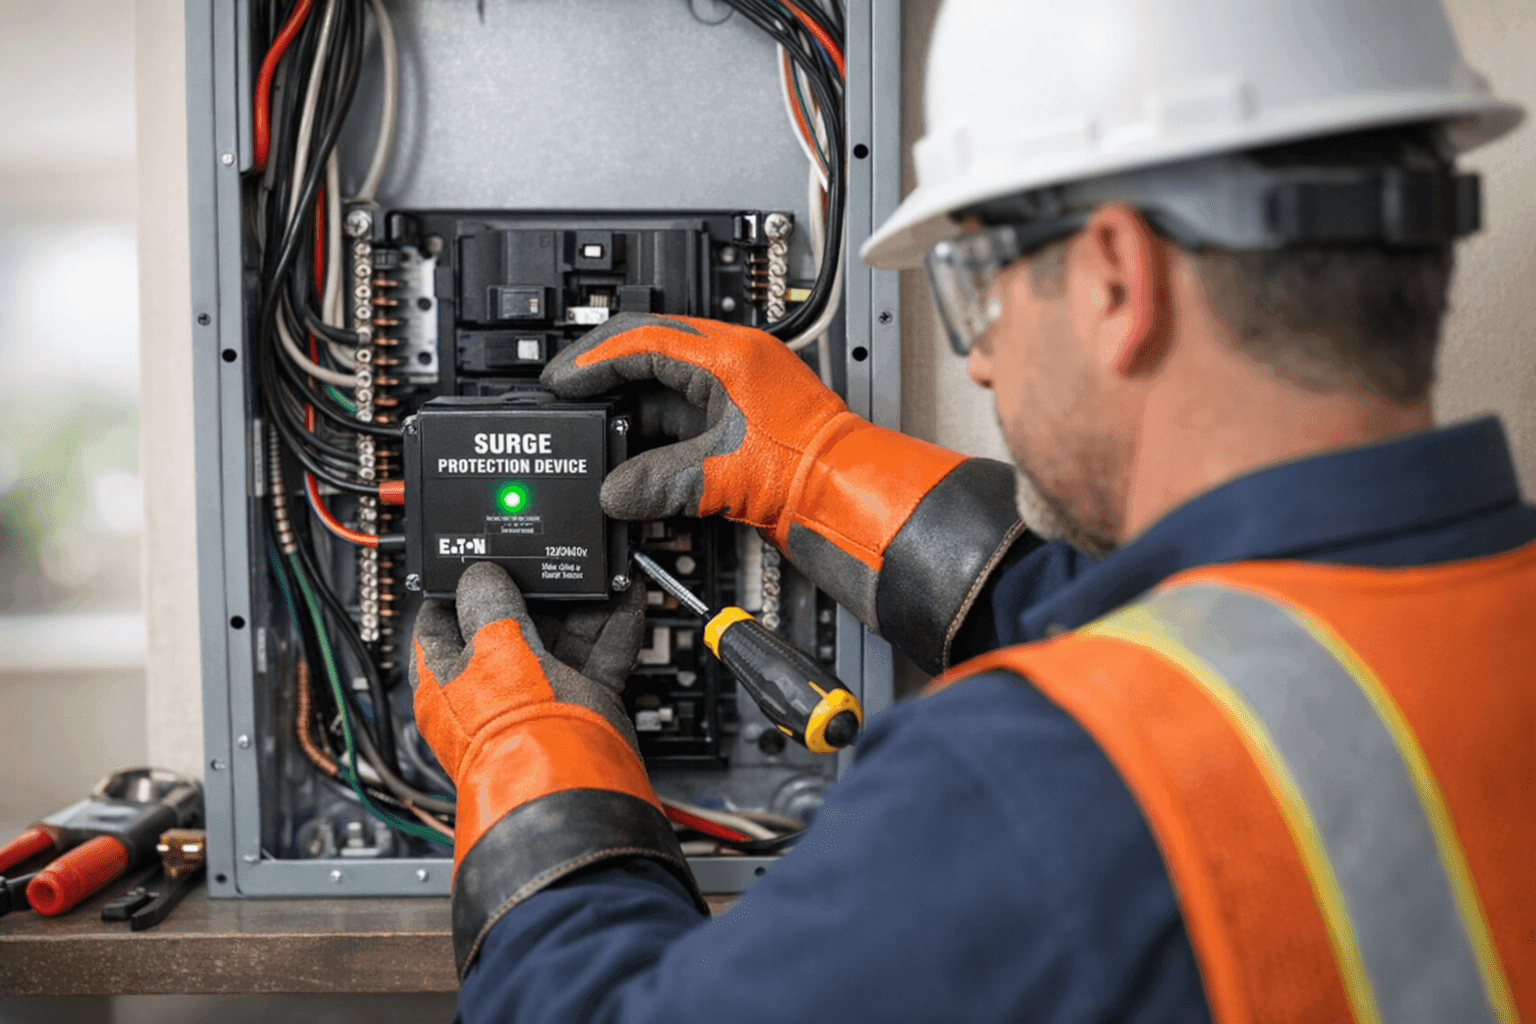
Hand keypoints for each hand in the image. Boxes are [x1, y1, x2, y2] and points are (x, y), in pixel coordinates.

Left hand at [410, 561, 703, 976]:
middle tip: (549, 550)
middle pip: (509, 620)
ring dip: (580, 600)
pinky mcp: (582, 702)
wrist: (572, 789)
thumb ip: (489, 602)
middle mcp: (490, 686)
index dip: (458, 580)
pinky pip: (597, 653)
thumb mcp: (493, 648)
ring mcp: (538, 694)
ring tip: (597, 565)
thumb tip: (482, 574)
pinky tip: (625, 594)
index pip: (439, 616)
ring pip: (559, 633)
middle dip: (534, 585)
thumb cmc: (515, 734)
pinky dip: (613, 624)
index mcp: (445, 677)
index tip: (480, 549)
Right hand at [542, 312, 851, 531]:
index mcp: (727, 355)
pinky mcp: (738, 409)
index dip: (593, 361)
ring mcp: (736, 381)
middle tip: (563, 389)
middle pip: (648, 344)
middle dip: (602, 368)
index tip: (560, 382)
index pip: (642, 339)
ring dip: (625, 397)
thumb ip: (657, 483)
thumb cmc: (806, 469)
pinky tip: (627, 443)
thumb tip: (615, 492)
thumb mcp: (718, 476)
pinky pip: (682, 402)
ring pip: (663, 374)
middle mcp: (731, 357)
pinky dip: (650, 419)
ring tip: (588, 420)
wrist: (845, 492)